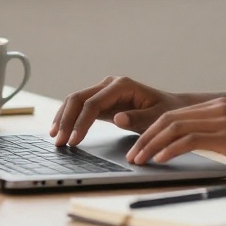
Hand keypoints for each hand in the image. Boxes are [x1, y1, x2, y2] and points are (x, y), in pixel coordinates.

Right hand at [50, 76, 188, 146]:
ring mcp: (103, 90)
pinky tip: (60, 130)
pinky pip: (79, 106)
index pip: (94, 103)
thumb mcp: (156, 118)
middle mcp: (109, 84)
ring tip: (55, 138)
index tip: (74, 140)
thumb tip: (117, 118)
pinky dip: (68, 117)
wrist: (170, 108)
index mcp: (122, 85)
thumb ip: (138, 118)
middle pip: (79, 98)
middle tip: (59, 142)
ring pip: (75, 100)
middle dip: (66, 120)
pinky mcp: (100, 100)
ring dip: (63, 118)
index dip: (81, 122)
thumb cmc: (165, 114)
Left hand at [127, 97, 225, 176]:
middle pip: (170, 119)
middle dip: (146, 138)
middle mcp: (218, 108)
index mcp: (220, 106)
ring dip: (151, 145)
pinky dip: (170, 150)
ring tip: (139, 160)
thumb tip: (197, 148)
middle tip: (132, 155)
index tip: (140, 146)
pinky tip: (160, 160)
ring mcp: (223, 119)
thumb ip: (220, 136)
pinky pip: (189, 140)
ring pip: (174, 128)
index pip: (176, 116)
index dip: (154, 131)